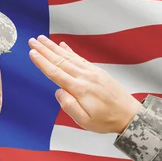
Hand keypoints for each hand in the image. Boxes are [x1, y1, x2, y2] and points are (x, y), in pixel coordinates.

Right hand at [28, 36, 142, 133]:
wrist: (129, 114)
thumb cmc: (107, 120)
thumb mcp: (85, 121)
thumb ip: (69, 106)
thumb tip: (58, 91)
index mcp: (80, 89)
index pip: (56, 73)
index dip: (42, 62)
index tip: (32, 53)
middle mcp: (85, 77)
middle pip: (60, 61)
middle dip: (45, 50)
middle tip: (32, 40)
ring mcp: (92, 72)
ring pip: (69, 57)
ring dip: (54, 47)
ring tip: (43, 39)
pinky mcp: (97, 72)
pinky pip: (80, 58)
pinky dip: (70, 51)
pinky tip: (63, 46)